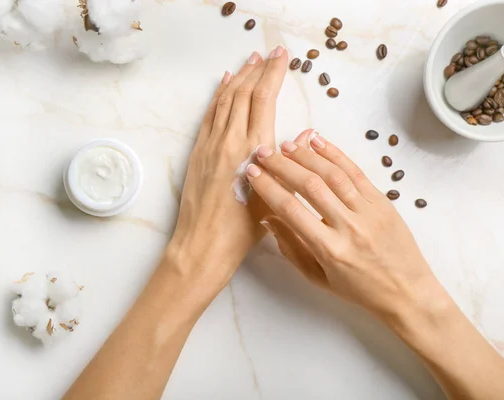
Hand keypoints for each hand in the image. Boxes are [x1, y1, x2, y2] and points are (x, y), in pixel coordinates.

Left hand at [167, 46, 287, 288]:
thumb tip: (304, 136)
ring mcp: (211, 144)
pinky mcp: (198, 152)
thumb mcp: (275, 196)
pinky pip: (210, 114)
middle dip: (259, 68)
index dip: (274, 73)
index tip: (282, 56)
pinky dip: (218, 95)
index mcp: (253, 150)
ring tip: (250, 60)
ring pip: (226, 99)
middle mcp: (230, 140)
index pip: (264, 98)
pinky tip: (224, 83)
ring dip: (239, 77)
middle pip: (245, 92)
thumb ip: (288, 163)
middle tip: (270, 52)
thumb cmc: (241, 231)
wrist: (202, 246)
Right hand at [246, 131, 446, 325]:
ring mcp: (368, 211)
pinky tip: (318, 142)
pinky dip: (336, 155)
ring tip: (286, 145)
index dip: (268, 187)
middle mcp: (349, 226)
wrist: (407, 291)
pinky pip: (356, 173)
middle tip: (263, 152)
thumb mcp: (319, 278)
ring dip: (306, 156)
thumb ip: (292, 248)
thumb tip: (268, 218)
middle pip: (309, 186)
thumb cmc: (360, 289)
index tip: (252, 173)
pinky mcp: (383, 201)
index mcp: (330, 250)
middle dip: (282, 165)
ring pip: (332, 174)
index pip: (291, 209)